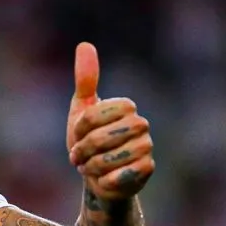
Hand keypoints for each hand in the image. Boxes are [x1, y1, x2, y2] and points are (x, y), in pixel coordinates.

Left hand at [66, 42, 154, 200]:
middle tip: (80, 155)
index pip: (92, 116)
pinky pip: (118, 176)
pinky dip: (104, 180)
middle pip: (99, 138)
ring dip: (91, 166)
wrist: (98, 176)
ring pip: (107, 159)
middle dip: (83, 150)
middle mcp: (141, 124)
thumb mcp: (81, 109)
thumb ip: (86, 79)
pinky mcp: (147, 170)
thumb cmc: (88, 140)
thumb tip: (85, 45)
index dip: (79, 129)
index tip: (78, 134)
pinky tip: (106, 179)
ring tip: (92, 166)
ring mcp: (146, 147)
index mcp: (125, 107)